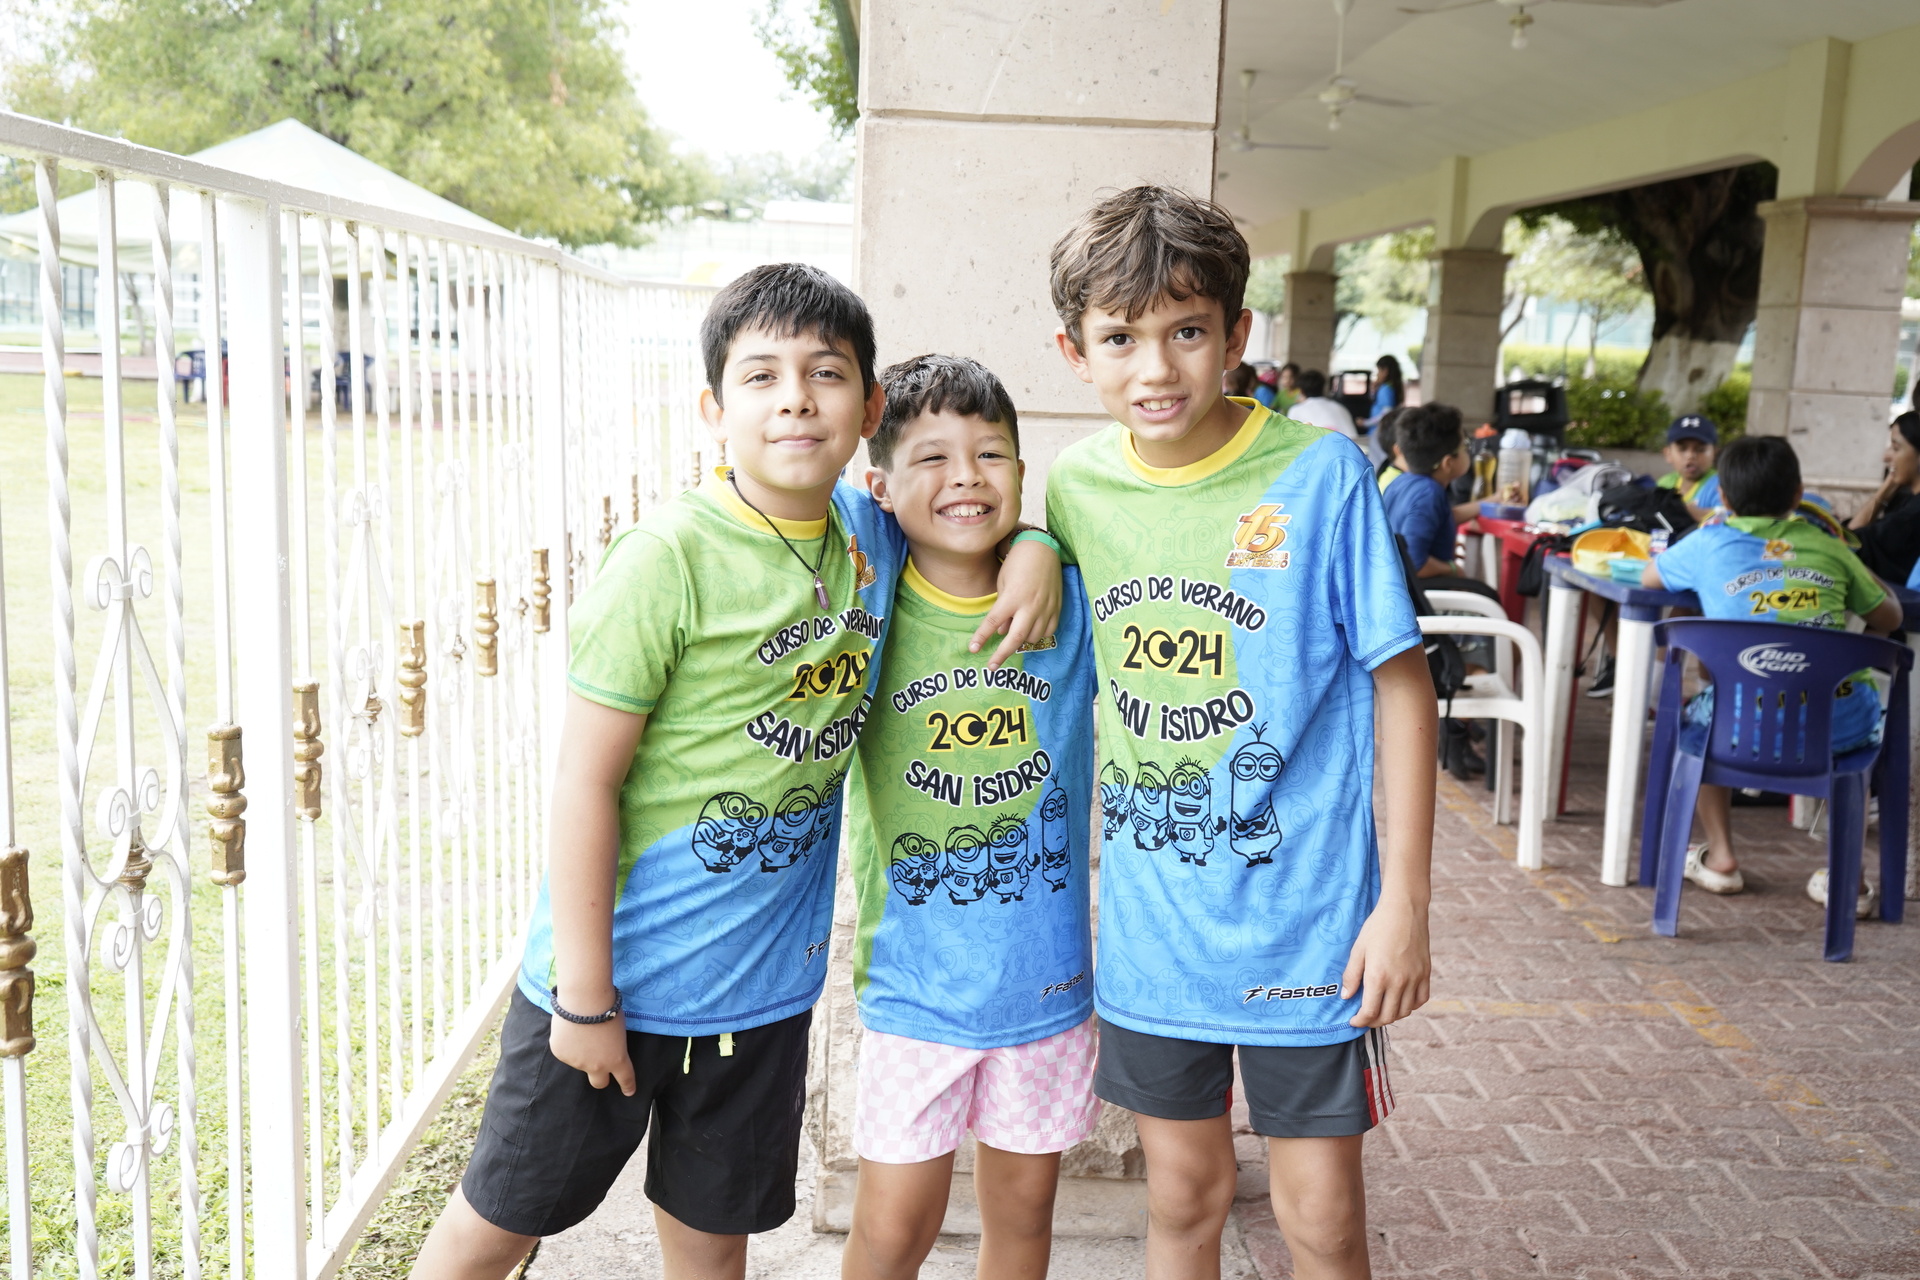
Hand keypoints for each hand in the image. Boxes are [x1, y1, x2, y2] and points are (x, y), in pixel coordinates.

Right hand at [549, 1014, 635, 1094]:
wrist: (583, 1000)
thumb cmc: (607, 1008)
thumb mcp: (619, 1029)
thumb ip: (612, 1045)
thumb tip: (602, 1047)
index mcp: (616, 1059)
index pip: (625, 1078)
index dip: (628, 1086)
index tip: (629, 1092)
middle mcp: (597, 1066)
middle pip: (599, 1083)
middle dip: (602, 1078)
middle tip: (600, 1066)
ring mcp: (577, 1062)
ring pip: (580, 1062)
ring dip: (582, 1052)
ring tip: (582, 1029)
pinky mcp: (561, 1054)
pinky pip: (566, 1052)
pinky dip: (568, 1044)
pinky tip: (570, 1028)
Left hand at [973, 538, 1062, 668]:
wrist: (1042, 549)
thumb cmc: (1017, 564)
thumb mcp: (1003, 584)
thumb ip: (1002, 610)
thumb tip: (1001, 633)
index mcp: (1012, 598)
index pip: (992, 623)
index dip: (981, 638)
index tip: (972, 650)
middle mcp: (1029, 605)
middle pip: (1015, 638)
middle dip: (1002, 655)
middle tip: (992, 667)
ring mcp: (1045, 608)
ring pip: (1033, 637)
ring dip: (1021, 641)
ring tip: (1014, 636)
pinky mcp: (1057, 608)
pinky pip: (1048, 631)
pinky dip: (1038, 635)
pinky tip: (1032, 630)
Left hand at [1341, 895, 1430, 1026]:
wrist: (1404, 910)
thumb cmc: (1377, 927)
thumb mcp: (1358, 949)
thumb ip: (1351, 975)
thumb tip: (1346, 997)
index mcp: (1378, 977)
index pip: (1369, 1012)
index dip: (1360, 1021)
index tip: (1354, 1021)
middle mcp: (1399, 982)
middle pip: (1388, 1016)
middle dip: (1374, 1021)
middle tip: (1365, 1018)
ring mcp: (1415, 979)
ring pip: (1405, 1011)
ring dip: (1392, 1016)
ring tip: (1381, 1010)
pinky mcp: (1426, 974)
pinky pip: (1421, 1000)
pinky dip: (1410, 1006)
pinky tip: (1401, 1001)